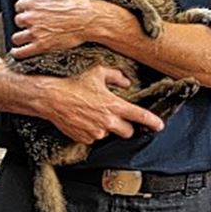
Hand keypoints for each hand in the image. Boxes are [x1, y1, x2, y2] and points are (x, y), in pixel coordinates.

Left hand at [11, 0, 100, 57]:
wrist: (89, 20)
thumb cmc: (78, 4)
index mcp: (34, 2)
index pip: (19, 6)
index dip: (24, 9)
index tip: (28, 12)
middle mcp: (31, 17)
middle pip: (18, 21)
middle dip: (24, 23)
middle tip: (32, 24)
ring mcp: (35, 32)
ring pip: (17, 37)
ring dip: (20, 37)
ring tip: (23, 39)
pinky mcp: (41, 46)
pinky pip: (22, 52)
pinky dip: (17, 53)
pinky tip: (17, 52)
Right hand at [42, 66, 164, 143]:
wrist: (51, 97)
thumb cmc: (73, 82)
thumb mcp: (98, 73)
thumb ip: (116, 77)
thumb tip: (126, 82)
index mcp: (114, 105)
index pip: (139, 116)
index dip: (152, 122)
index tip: (159, 126)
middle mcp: (107, 121)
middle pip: (127, 132)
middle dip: (127, 127)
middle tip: (118, 118)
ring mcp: (96, 132)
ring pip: (109, 134)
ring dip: (106, 127)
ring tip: (92, 114)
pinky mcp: (84, 139)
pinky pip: (94, 138)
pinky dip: (92, 131)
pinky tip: (84, 120)